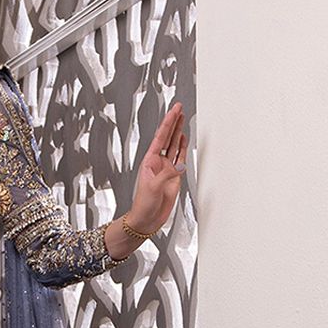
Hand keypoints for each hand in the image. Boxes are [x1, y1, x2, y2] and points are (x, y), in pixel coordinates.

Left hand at [127, 102, 187, 234]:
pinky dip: (183, 148)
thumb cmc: (143, 205)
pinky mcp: (174, 177)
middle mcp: (158, 162)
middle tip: (179, 108)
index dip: (168, 122)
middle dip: (174, 122)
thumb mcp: (154, 187)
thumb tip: (179, 165)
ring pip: (174, 146)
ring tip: (182, 118)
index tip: (175, 110)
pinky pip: (180, 159)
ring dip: (178, 132)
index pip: (161, 137)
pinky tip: (183, 139)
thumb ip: (167, 174)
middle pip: (168, 137)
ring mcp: (167, 169)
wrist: (147, 219)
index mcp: (150, 161)